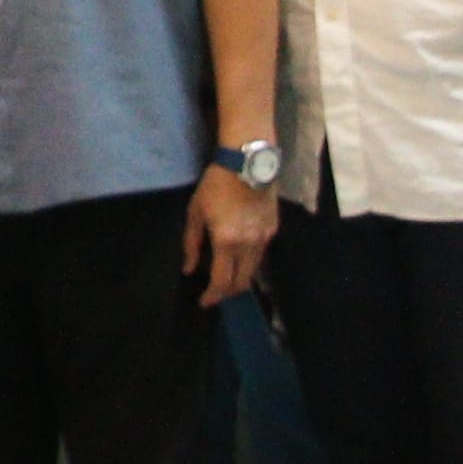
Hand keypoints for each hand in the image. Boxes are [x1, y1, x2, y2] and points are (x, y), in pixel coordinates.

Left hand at [185, 168, 277, 302]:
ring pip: (254, 271)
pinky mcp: (273, 229)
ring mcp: (264, 238)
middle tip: (214, 292)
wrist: (248, 162)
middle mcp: (249, 245)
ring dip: (239, 279)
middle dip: (227, 292)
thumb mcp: (196, 212)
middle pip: (242, 282)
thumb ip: (191, 244)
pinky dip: (249, 263)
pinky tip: (238, 257)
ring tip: (225, 277)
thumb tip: (189, 270)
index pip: (222, 281)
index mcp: (227, 242)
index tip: (204, 301)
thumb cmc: (216, 184)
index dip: (212, 296)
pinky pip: (261, 255)